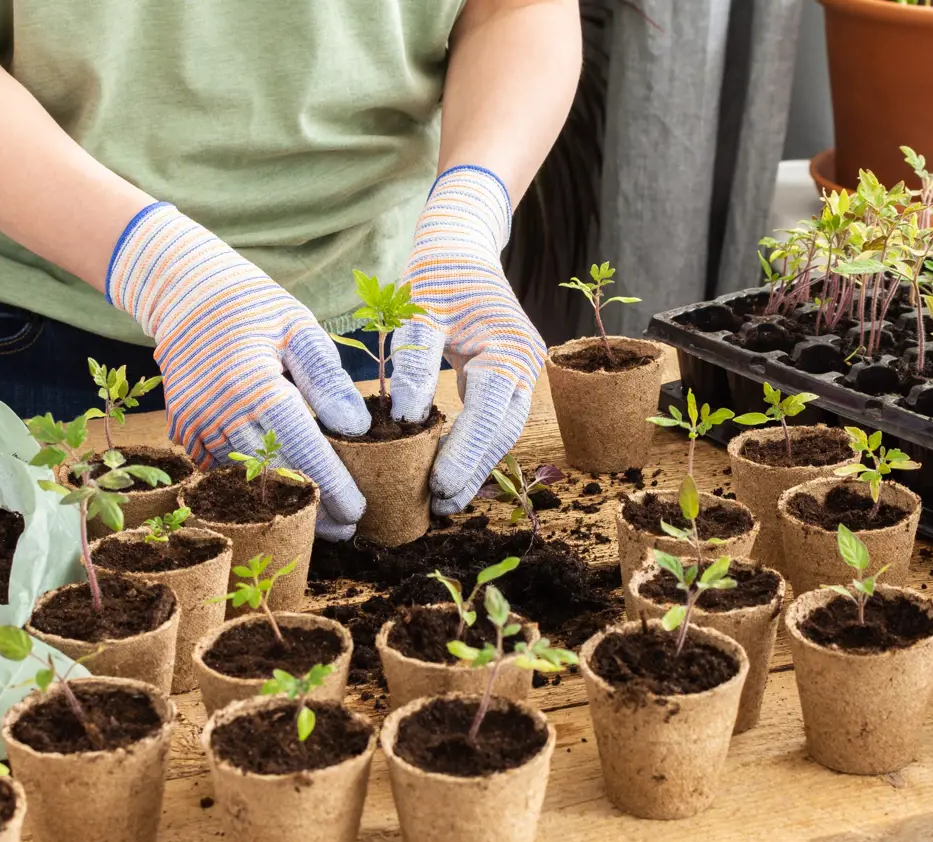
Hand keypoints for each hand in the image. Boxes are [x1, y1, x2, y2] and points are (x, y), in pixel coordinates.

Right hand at [108, 203, 369, 540]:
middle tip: (346, 528)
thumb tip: (357, 427)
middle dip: (311, 506)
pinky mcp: (183, 429)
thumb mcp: (298, 326)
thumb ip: (327, 378)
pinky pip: (220, 469)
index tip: (358, 510)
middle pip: (272, 474)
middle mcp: (218, 411)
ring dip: (282, 501)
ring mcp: (195, 424)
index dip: (330, 483)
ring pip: (244, 480)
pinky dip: (251, 485)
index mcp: (252, 383)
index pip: (300, 447)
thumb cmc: (252, 306)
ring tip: (320, 520)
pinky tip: (280, 496)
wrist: (183, 292)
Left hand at [390, 165, 545, 515]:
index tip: (437, 487)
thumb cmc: (437, 272)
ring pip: (502, 431)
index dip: (465, 454)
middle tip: (438, 507)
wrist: (461, 245)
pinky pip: (494, 420)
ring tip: (443, 501)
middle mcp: (526, 364)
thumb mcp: (418, 307)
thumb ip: (414, 360)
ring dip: (475, 466)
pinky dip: (474, 447)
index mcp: (511, 348)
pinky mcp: (506, 377)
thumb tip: (406, 418)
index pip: (489, 413)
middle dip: (472, 471)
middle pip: (503, 431)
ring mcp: (521, 372)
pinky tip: (450, 472)